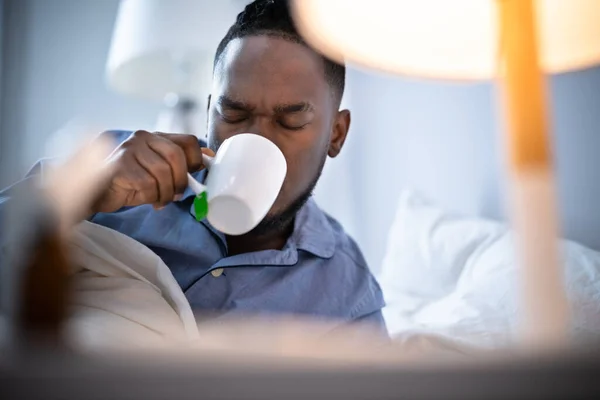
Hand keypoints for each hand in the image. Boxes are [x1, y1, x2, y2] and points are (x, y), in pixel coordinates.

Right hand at [92, 130, 212, 213]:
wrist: (101, 194)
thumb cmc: (132, 184)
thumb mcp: (161, 174)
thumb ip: (181, 164)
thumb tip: (209, 157)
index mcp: (156, 137)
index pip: (188, 140)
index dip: (197, 160)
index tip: (195, 175)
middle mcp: (143, 138)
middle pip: (175, 155)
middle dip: (181, 180)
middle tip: (178, 194)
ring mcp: (129, 149)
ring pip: (162, 171)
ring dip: (166, 192)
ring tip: (161, 199)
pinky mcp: (119, 164)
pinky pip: (147, 184)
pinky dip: (152, 197)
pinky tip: (149, 199)